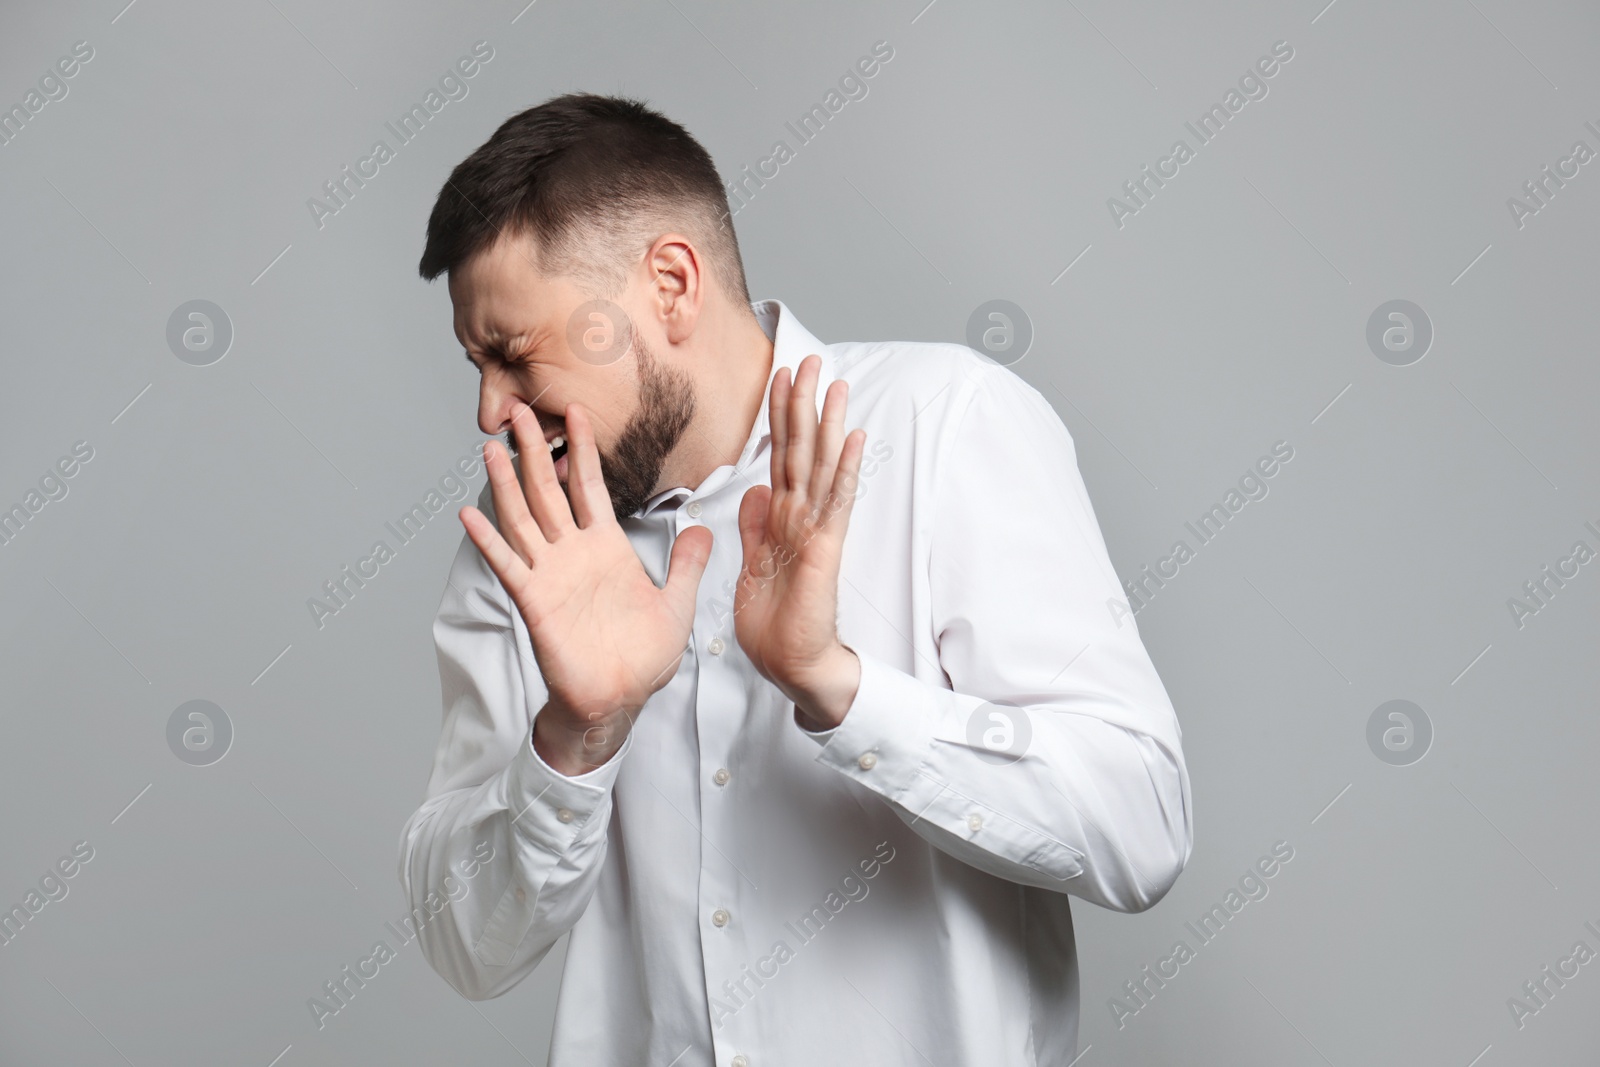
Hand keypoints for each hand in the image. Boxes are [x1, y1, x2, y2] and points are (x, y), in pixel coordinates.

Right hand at [459, 402, 711, 775]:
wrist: (620, 698)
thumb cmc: (644, 658)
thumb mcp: (677, 602)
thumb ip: (687, 563)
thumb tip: (703, 529)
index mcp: (607, 547)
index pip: (591, 486)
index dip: (583, 449)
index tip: (577, 412)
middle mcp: (574, 553)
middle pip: (549, 490)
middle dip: (535, 450)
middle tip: (519, 410)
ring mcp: (551, 574)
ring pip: (524, 518)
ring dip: (506, 483)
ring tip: (490, 448)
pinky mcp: (535, 601)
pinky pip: (509, 565)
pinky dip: (489, 541)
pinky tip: (469, 516)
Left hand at [734, 354, 865, 730]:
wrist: (792, 665)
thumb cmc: (776, 624)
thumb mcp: (753, 566)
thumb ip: (755, 527)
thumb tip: (753, 490)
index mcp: (781, 519)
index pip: (780, 457)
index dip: (779, 417)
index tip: (780, 378)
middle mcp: (802, 517)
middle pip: (801, 449)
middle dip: (802, 404)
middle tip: (809, 358)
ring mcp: (817, 530)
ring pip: (820, 466)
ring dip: (827, 422)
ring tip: (834, 382)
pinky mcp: (827, 549)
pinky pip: (836, 502)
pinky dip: (843, 469)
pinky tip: (852, 437)